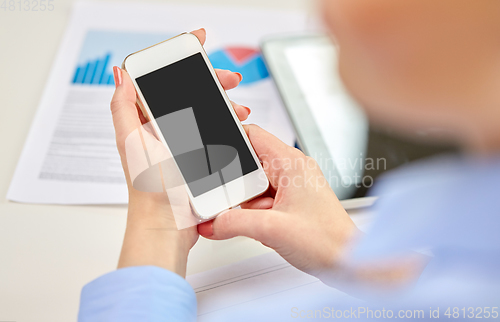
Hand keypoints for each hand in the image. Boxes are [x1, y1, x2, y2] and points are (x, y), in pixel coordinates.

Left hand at [111, 28, 249, 276]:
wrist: (168, 225)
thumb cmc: (149, 190)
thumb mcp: (133, 143)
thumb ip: (123, 108)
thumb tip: (120, 75)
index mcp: (146, 121)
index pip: (163, 80)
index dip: (180, 60)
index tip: (198, 45)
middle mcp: (164, 129)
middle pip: (190, 92)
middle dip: (212, 81)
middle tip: (230, 79)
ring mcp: (183, 142)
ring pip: (207, 111)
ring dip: (225, 104)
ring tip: (239, 109)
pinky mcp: (199, 156)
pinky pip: (216, 131)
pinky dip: (228, 125)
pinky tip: (238, 126)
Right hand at [198, 124, 359, 276]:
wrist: (346, 261)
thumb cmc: (327, 240)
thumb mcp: (271, 229)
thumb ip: (233, 223)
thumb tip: (211, 222)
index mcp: (291, 164)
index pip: (253, 135)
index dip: (229, 138)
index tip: (211, 151)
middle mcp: (293, 170)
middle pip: (249, 164)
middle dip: (237, 186)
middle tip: (235, 203)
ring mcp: (293, 186)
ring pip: (254, 185)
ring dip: (248, 203)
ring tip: (259, 220)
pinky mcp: (292, 201)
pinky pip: (263, 199)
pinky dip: (256, 212)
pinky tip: (263, 226)